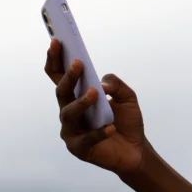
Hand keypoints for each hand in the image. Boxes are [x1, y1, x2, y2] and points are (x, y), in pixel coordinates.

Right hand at [44, 38, 147, 175]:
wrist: (135, 149)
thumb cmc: (126, 120)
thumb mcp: (127, 97)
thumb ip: (116, 85)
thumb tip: (102, 84)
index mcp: (77, 96)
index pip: (59, 76)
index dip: (56, 60)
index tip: (57, 41)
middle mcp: (69, 112)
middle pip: (62, 92)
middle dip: (68, 77)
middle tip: (78, 63)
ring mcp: (71, 131)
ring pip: (68, 114)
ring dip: (81, 102)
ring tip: (95, 93)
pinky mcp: (79, 149)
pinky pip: (87, 139)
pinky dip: (99, 132)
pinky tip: (110, 127)